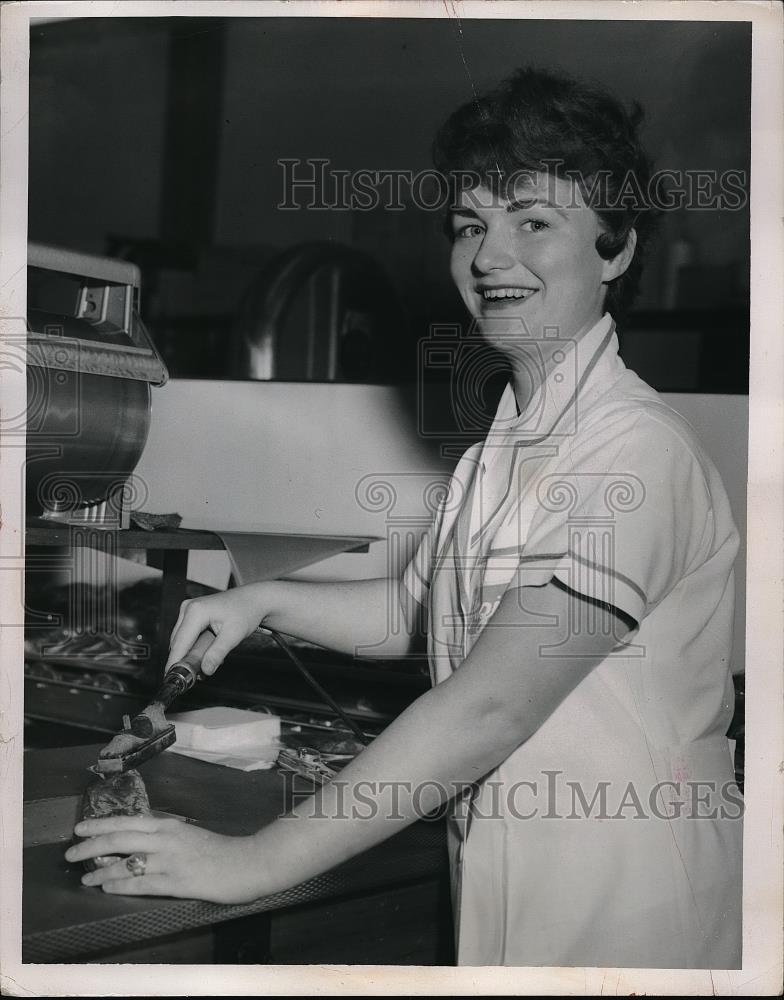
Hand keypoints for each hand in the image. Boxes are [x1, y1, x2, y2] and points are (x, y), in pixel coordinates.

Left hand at [65, 815, 267, 902]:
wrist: (244, 863)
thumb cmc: (218, 849)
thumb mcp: (188, 834)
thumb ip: (164, 835)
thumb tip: (138, 837)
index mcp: (169, 825)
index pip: (127, 821)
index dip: (101, 824)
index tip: (81, 827)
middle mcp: (165, 838)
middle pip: (120, 838)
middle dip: (91, 844)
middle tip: (71, 850)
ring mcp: (169, 860)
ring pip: (125, 862)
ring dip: (100, 869)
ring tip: (85, 876)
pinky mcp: (174, 881)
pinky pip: (139, 883)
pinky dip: (119, 884)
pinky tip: (106, 887)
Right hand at [166, 585, 270, 674]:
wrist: (253, 599)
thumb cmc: (246, 612)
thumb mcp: (234, 635)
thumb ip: (218, 653)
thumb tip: (205, 670)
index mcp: (196, 611)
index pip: (179, 643)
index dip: (174, 662)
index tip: (171, 678)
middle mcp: (188, 608)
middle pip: (178, 642)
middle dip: (185, 660)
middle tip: (197, 676)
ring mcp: (189, 609)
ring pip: (181, 640)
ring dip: (190, 654)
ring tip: (208, 663)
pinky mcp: (192, 613)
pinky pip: (187, 635)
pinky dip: (194, 646)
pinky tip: (209, 652)